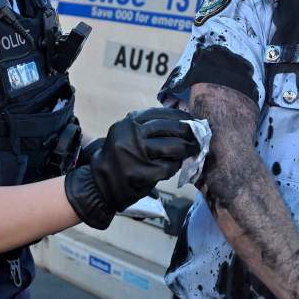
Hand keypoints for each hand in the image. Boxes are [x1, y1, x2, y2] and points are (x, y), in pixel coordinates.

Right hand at [64, 107, 199, 226]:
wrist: (100, 184)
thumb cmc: (118, 158)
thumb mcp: (126, 135)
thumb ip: (147, 128)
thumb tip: (180, 122)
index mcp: (129, 123)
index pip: (161, 114)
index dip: (180, 116)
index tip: (191, 120)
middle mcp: (133, 135)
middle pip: (170, 128)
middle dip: (188, 131)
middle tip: (198, 135)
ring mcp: (138, 154)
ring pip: (172, 146)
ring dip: (186, 148)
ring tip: (193, 149)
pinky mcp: (143, 173)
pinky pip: (169, 166)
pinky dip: (176, 165)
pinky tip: (176, 165)